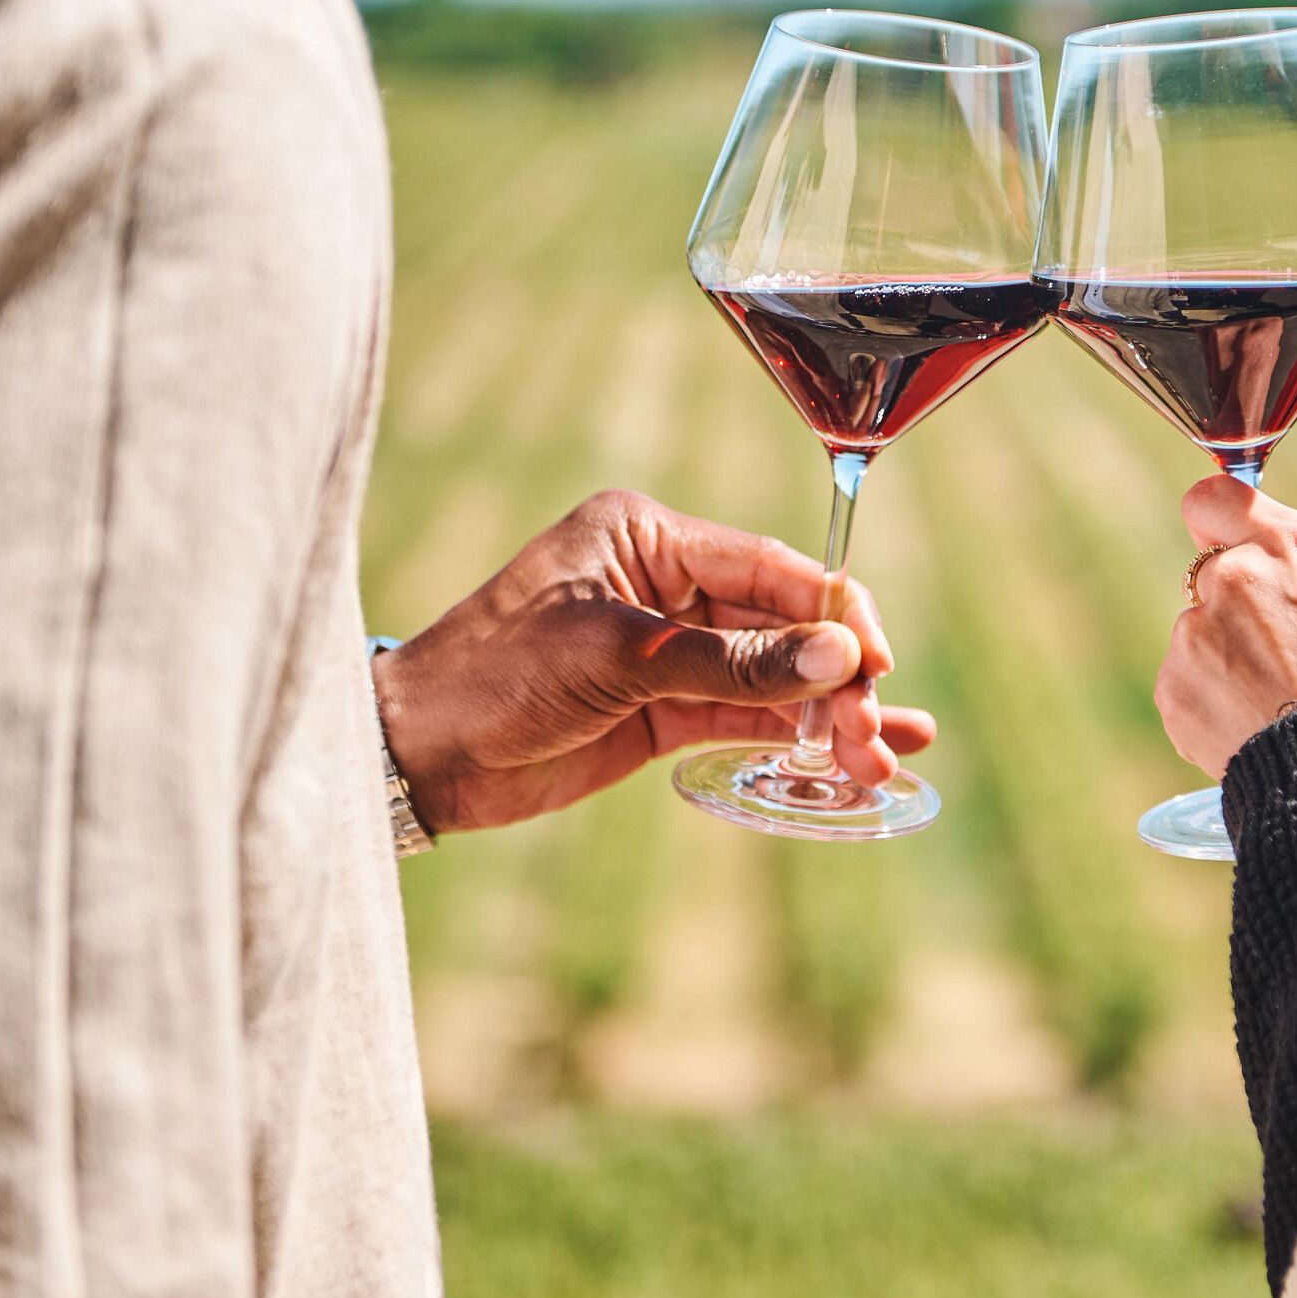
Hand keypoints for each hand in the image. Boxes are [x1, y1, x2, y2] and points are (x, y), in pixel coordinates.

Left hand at [371, 489, 929, 833]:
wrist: (415, 755)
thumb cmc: (495, 677)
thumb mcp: (618, 659)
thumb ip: (730, 663)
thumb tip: (838, 659)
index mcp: (649, 535)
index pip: (771, 565)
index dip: (833, 613)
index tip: (877, 664)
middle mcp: (667, 582)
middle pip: (784, 624)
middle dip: (837, 678)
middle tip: (873, 736)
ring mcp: (670, 648)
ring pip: (774, 676)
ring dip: (829, 716)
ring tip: (881, 762)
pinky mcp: (663, 708)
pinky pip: (748, 715)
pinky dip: (796, 736)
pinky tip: (851, 759)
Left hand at [1153, 476, 1296, 778]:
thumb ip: (1285, 553)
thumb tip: (1239, 543)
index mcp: (1289, 544)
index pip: (1212, 500)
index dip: (1217, 526)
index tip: (1225, 544)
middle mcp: (1235, 577)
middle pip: (1210, 578)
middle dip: (1234, 609)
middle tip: (1282, 655)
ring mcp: (1196, 633)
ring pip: (1199, 637)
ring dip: (1224, 662)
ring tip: (1277, 699)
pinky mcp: (1173, 687)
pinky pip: (1185, 686)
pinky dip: (1210, 705)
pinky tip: (1252, 724)